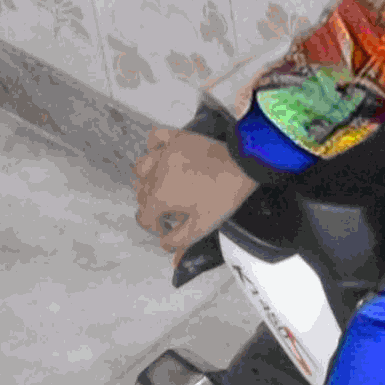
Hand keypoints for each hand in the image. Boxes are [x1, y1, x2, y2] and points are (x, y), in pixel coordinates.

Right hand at [132, 128, 256, 268]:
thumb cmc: (223, 197)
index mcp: (159, 196)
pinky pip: (155, 139)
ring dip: (147, 179)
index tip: (167, 229)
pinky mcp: (176, 138)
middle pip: (141, 193)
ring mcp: (164, 153)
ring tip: (163, 186)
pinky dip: (154, 147)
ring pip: (142, 167)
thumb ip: (180, 240)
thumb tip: (164, 246)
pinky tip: (162, 156)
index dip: (154, 226)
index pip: (144, 216)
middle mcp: (154, 174)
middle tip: (170, 211)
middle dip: (152, 206)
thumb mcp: (203, 225)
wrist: (243, 165)